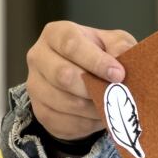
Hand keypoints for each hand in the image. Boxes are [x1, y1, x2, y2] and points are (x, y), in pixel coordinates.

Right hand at [26, 21, 136, 139]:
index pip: (72, 45)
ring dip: (94, 107)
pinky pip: (64, 122)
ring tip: (111, 104)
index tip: (119, 74)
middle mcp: (38, 57)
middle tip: (117, 93)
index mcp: (56, 34)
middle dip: (94, 87)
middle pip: (63, 75)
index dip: (96, 61)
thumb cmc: (99, 53)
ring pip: (65, 102)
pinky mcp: (39, 111)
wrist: (85, 77)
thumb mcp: (114, 42)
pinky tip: (98, 115)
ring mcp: (35, 85)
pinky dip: (87, 123)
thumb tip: (122, 58)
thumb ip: (120, 46)